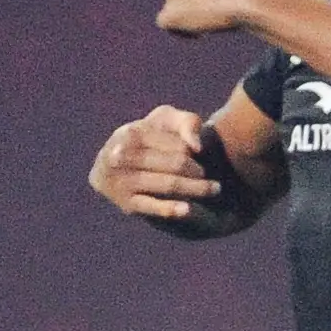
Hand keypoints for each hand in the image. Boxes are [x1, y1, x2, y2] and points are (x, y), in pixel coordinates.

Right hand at [88, 104, 220, 222]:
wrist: (115, 163)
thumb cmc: (150, 137)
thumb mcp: (167, 120)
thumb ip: (187, 123)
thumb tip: (196, 147)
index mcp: (132, 133)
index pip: (178, 145)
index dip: (194, 152)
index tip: (200, 155)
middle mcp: (121, 157)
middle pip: (176, 164)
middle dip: (197, 170)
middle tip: (207, 174)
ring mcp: (121, 182)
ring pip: (168, 185)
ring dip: (196, 188)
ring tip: (214, 189)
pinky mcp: (126, 203)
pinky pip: (152, 206)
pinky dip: (169, 208)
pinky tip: (188, 210)